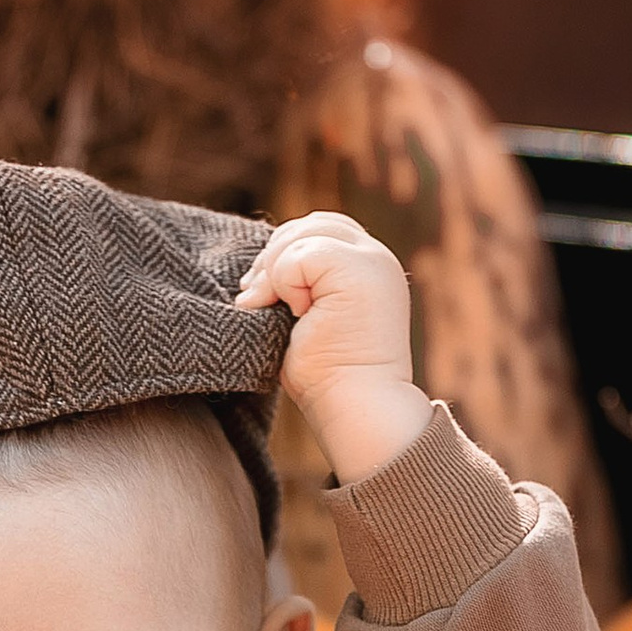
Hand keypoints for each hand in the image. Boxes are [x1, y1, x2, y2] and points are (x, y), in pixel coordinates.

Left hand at [235, 211, 430, 483]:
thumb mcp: (306, 320)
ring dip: (275, 271)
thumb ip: (297, 286)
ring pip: (304, 234)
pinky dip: (284, 281)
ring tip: (270, 309)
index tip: (261, 292)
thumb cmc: (328, 378)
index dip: (285, 250)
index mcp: (370, 269)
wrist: (356, 406)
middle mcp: (378, 258)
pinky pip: (301, 254)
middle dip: (273, 256)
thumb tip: (257, 272)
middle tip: (253, 297)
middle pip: (311, 224)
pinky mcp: (360, 270)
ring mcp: (373, 261)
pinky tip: (295, 314)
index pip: (322, 229)